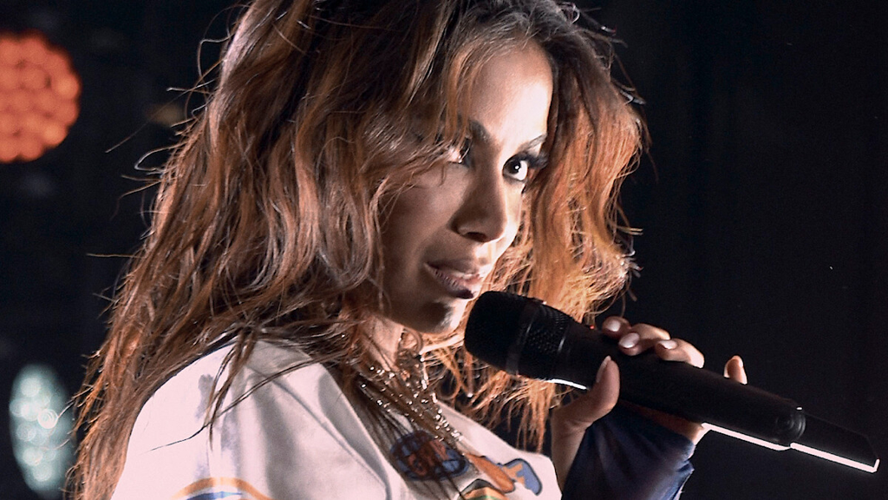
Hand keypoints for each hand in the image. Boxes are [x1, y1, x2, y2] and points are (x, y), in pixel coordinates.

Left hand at [548, 316, 747, 488]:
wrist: (595, 499)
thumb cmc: (577, 463)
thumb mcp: (569, 426)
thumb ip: (589, 399)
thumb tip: (611, 366)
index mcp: (613, 382)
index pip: (625, 343)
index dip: (623, 329)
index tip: (611, 331)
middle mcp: (643, 388)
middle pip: (657, 345)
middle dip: (647, 335)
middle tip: (630, 346)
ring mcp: (667, 405)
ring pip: (685, 364)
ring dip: (678, 347)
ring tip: (661, 352)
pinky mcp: (688, 426)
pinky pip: (714, 401)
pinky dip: (730, 381)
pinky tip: (732, 365)